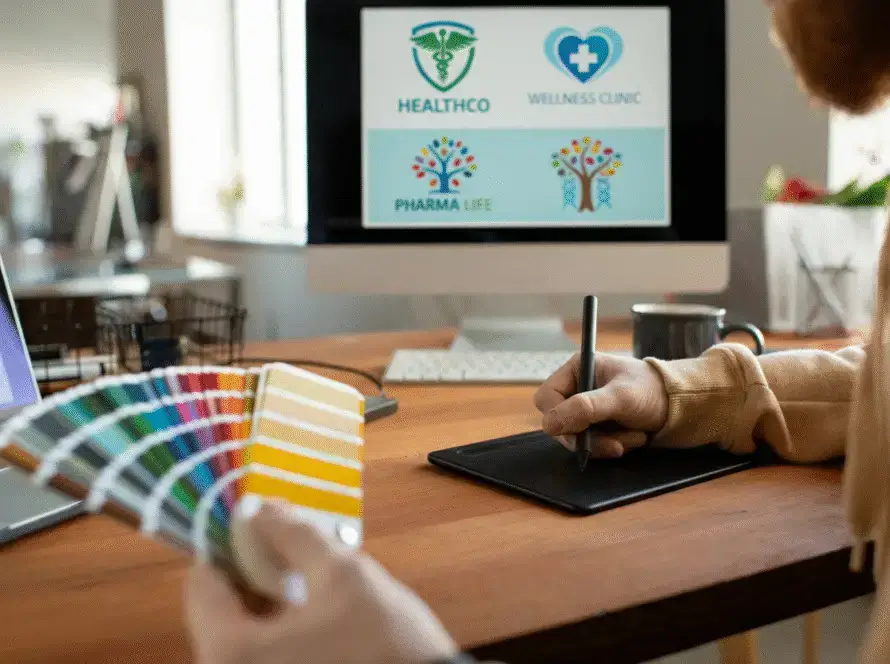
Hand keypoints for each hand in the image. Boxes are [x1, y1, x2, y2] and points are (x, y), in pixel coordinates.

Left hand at [185, 502, 458, 663]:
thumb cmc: (382, 645)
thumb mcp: (343, 574)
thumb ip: (294, 535)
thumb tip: (259, 509)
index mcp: (229, 651)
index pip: (204, 582)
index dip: (233, 544)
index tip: (261, 525)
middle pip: (224, 608)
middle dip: (258, 571)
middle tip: (296, 552)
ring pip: (247, 631)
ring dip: (274, 599)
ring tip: (316, 582)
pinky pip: (265, 652)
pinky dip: (284, 628)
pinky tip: (320, 615)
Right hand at [534, 353, 668, 457]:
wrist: (683, 407)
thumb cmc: (653, 391)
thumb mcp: (620, 397)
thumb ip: (585, 408)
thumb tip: (550, 424)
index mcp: (577, 370)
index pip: (547, 398)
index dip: (558, 416)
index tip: (579, 429)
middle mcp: (578, 389)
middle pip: (560, 423)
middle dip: (589, 437)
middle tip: (615, 444)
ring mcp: (588, 410)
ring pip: (576, 439)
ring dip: (605, 444)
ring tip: (632, 437)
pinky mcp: (599, 427)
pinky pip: (592, 446)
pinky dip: (612, 447)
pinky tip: (631, 439)